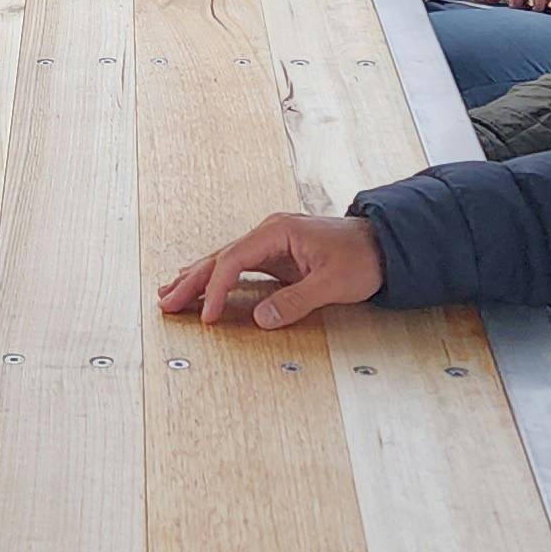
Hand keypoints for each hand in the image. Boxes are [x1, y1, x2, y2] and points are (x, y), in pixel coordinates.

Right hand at [157, 209, 384, 332]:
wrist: (385, 243)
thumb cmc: (362, 258)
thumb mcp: (332, 284)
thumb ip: (295, 301)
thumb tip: (261, 319)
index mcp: (277, 232)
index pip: (234, 261)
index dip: (217, 290)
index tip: (208, 316)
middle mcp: (269, 232)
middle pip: (220, 257)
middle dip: (191, 281)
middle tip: (165, 301)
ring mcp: (271, 241)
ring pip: (224, 260)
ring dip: (197, 277)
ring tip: (170, 292)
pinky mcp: (276, 253)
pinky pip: (238, 265)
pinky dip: (217, 276)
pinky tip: (201, 281)